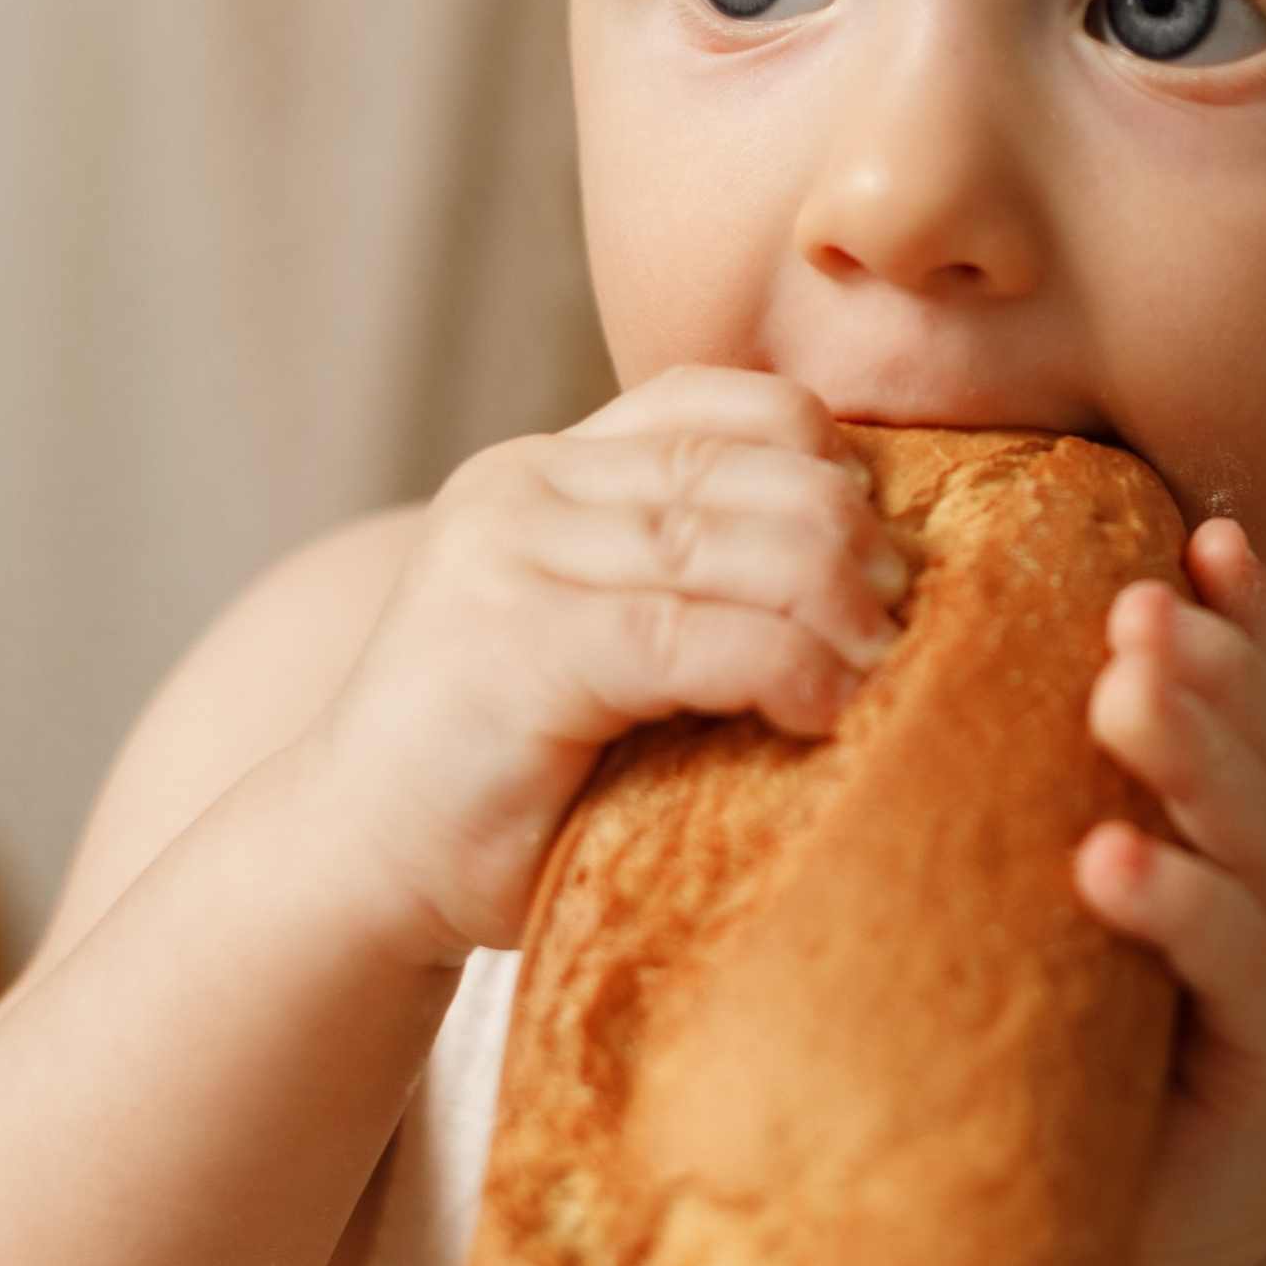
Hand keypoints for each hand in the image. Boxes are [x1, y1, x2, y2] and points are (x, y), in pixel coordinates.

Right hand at [301, 369, 905, 965]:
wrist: (356, 864)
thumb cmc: (512, 771)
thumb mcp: (601, 637)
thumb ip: (687, 581)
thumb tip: (879, 568)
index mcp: (543, 471)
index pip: (706, 400)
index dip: (814, 444)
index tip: (881, 520)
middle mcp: (518, 491)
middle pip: (730, 466)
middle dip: (842, 529)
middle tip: (908, 598)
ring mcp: (506, 562)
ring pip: (718, 540)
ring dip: (829, 597)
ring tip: (890, 656)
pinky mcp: (514, 649)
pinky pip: (686, 636)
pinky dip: (781, 663)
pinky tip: (830, 704)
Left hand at [1075, 520, 1265, 1265]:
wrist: (1150, 1261)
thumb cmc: (1082, 1071)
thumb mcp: (1054, 922)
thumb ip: (1028, 815)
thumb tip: (900, 691)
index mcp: (1234, 837)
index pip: (1248, 698)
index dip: (1237, 613)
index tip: (1193, 529)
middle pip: (1263, 744)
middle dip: (1210, 659)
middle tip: (1137, 598)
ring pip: (1262, 836)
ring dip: (1197, 754)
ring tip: (1125, 687)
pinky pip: (1240, 967)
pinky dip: (1181, 905)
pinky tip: (1113, 862)